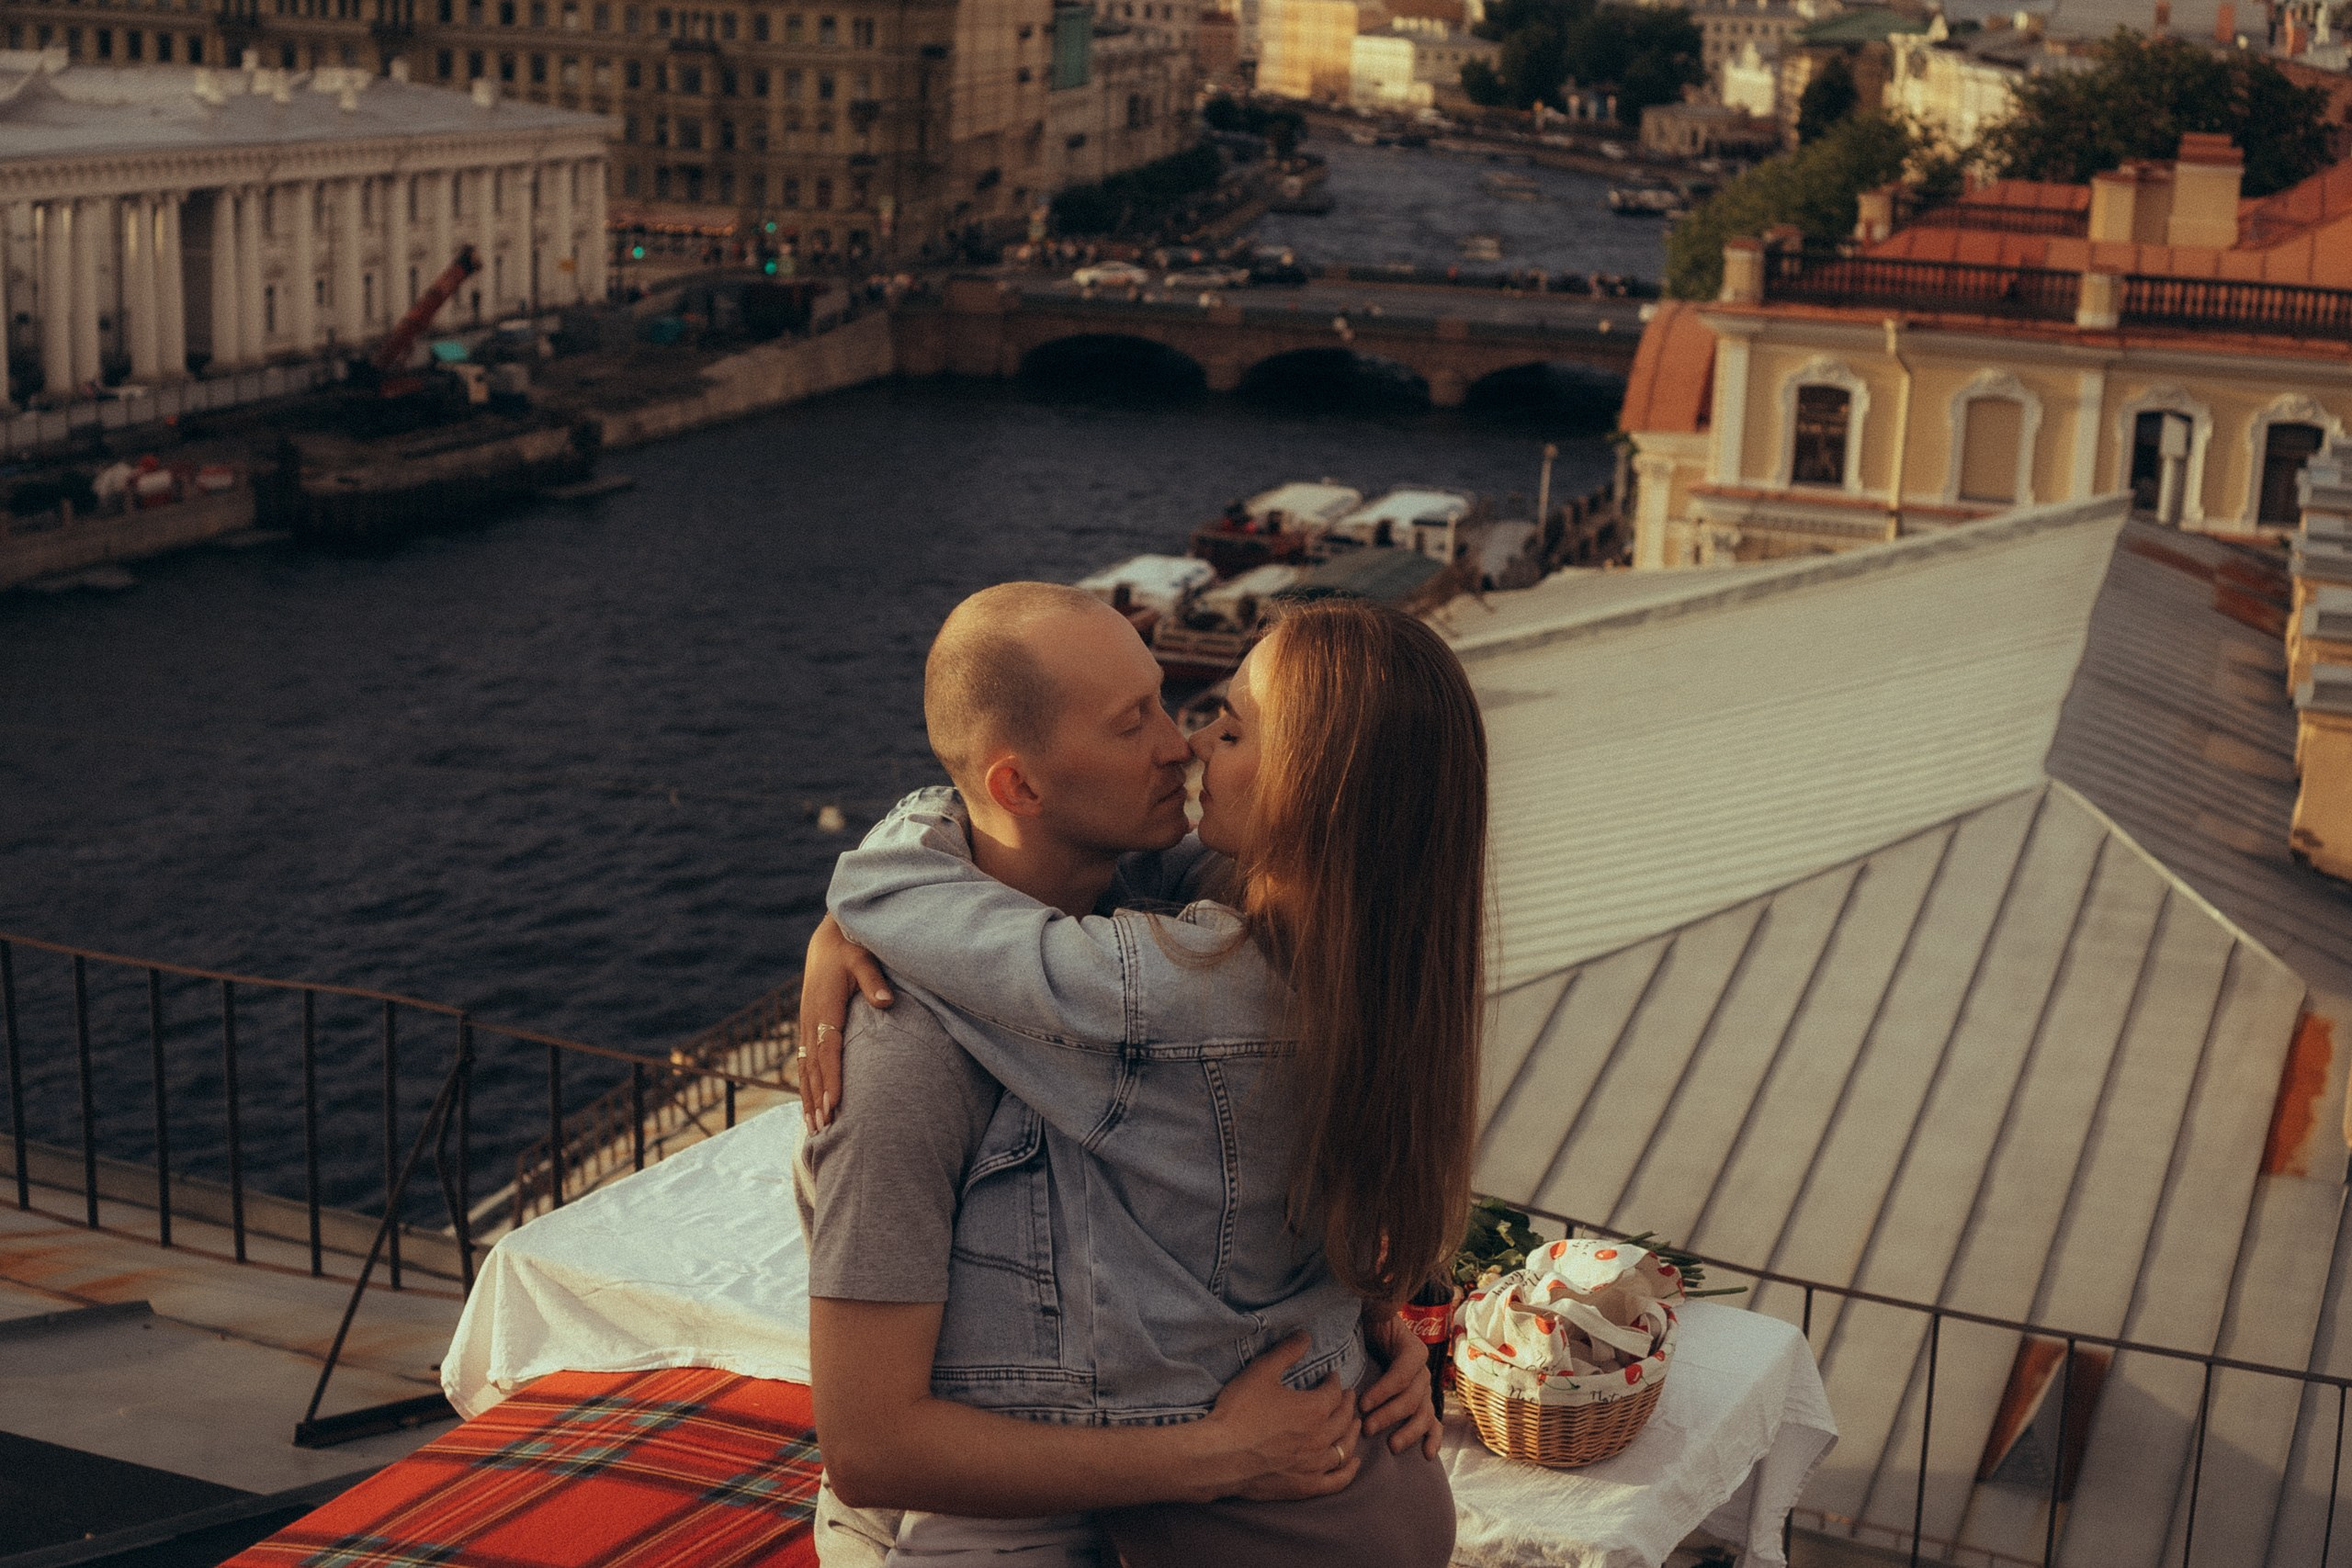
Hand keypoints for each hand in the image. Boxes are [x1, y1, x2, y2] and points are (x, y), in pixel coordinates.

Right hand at [799, 914, 892, 1130]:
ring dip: (809, 1098)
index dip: (831, 1078)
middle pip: (813, 1067)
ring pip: (805, 1068)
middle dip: (817, 1099)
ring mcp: (806, 1025)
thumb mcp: (864, 959)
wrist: (828, 941)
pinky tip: (810, 1105)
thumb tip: (886, 1002)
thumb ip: (874, 981)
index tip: (835, 1104)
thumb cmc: (851, 949)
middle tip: (824, 1129)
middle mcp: (811, 1020)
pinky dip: (806, 1086)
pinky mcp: (808, 1027)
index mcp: (825, 1007)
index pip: (828, 1049)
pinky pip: (804, 1062)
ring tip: (814, 1128)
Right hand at [1195, 1334, 1361, 1502]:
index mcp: (1315, 1409)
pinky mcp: (1305, 1486)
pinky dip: (1349, 1470)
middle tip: (1347, 1396)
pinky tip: (1353, 1462)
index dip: (1334, 1381)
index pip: (1334, 1392)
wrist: (1220, 1456)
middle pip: (1344, 1418)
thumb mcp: (1261, 1372)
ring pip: (1345, 1447)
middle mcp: (1321, 1437)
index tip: (1331, 1376)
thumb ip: (1286, 1351)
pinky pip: (1337, 1480)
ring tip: (1353, 1424)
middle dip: (1348, 1404)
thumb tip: (1306, 1334)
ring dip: (1352, 1432)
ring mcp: (1314, 1464)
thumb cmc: (1239, 1412)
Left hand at [1360, 1310, 1442, 1458]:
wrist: (1372, 1328)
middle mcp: (1423, 1371)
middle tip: (1367, 1428)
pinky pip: (1433, 1422)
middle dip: (1389, 1415)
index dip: (1384, 1390)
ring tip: (1391, 1446)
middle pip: (1413, 1397)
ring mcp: (1424, 1389)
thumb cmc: (1366, 1323)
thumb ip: (1376, 1312)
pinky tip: (1428, 1454)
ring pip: (1424, 1414)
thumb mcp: (1370, 1315)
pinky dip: (1433, 1438)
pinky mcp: (1422, 1403)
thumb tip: (1375, 1306)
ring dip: (1409, 1432)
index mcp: (1413, 1349)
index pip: (1402, 1373)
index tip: (1362, 1403)